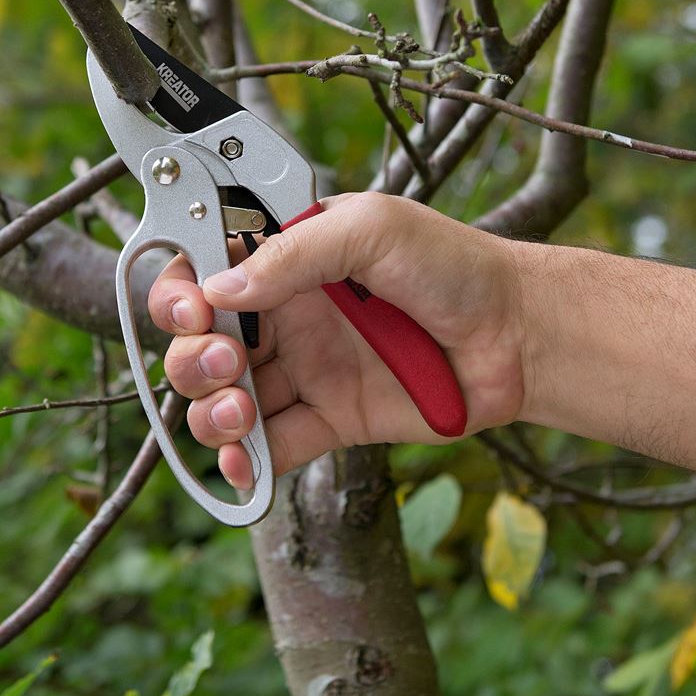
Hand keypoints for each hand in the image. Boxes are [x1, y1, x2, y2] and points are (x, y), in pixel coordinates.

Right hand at [148, 192, 528, 488]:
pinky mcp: (330, 420)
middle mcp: (285, 315)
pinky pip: (271, 446)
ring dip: (210, 411)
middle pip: (198, 343)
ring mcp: (304, 370)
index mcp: (286, 259)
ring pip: (222, 399)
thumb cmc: (454, 266)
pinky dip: (244, 462)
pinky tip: (242, 465)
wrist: (517, 336)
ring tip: (239, 411)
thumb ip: (294, 254)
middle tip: (224, 361)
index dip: (179, 293)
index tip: (190, 310)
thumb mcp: (373, 230)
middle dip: (191, 358)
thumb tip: (220, 288)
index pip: (204, 272)